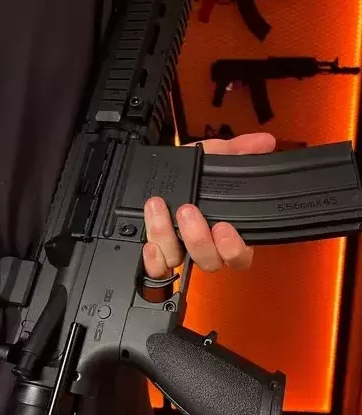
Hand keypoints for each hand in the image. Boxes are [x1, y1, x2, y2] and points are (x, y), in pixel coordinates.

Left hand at [143, 133, 275, 278]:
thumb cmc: (190, 170)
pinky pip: (157, 270)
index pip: (240, 257)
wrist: (156, 171)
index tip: (224, 228)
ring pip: (179, 260)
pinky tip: (150, 244)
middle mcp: (204, 246)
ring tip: (159, 208)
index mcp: (226, 232)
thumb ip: (239, 150)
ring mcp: (180, 251)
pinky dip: (154, 261)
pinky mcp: (158, 254)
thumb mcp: (213, 155)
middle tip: (187, 210)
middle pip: (209, 262)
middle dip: (198, 238)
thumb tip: (265, 142)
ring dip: (168, 236)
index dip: (235, 250)